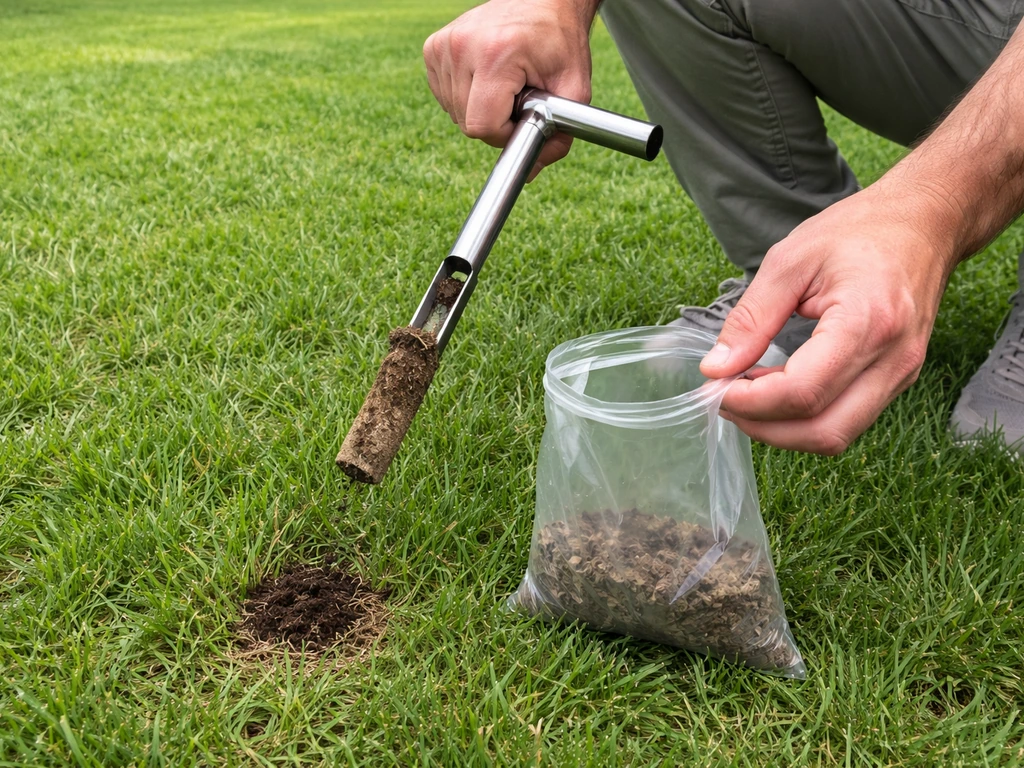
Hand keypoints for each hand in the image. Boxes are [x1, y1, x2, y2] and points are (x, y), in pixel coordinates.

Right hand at [423, 0, 595, 179]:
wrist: (542, 0)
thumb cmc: (560, 41)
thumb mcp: (574, 90)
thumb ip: (558, 136)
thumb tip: (532, 173)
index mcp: (497, 53)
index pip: (482, 126)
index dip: (505, 134)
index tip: (524, 116)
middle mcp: (463, 45)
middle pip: (467, 123)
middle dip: (495, 123)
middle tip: (518, 97)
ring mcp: (443, 44)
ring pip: (454, 113)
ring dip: (481, 109)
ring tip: (505, 82)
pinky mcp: (433, 47)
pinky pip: (444, 95)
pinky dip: (466, 96)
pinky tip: (486, 78)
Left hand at [699, 184, 959, 454]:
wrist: (924, 224)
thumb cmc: (860, 231)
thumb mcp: (790, 261)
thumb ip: (751, 318)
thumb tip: (716, 368)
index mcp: (867, 323)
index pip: (803, 392)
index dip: (750, 402)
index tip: (714, 388)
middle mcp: (892, 361)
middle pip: (822, 431)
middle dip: (763, 427)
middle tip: (723, 399)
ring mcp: (900, 375)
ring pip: (836, 435)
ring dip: (783, 428)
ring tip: (746, 394)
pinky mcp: (897, 380)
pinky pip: (847, 419)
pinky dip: (804, 417)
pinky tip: (777, 389)